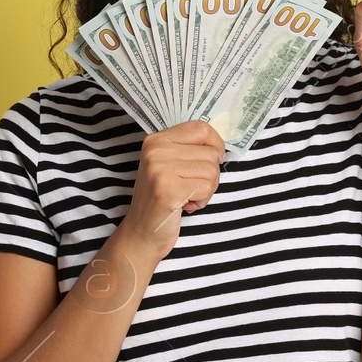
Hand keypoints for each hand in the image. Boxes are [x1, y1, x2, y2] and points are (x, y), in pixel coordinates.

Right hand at [117, 120, 225, 262]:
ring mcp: (160, 169)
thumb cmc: (162, 200)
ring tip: (187, 197)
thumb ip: (189, 151)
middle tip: (192, 188)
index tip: (212, 161)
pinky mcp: (168, 189)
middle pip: (210, 152)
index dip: (216, 145)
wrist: (141, 233)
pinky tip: (186, 206)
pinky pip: (207, 187)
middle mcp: (156, 150)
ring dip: (207, 189)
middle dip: (211, 174)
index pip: (201, 128)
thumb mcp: (169, 166)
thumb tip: (220, 148)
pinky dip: (202, 200)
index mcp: (156, 140)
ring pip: (212, 170)